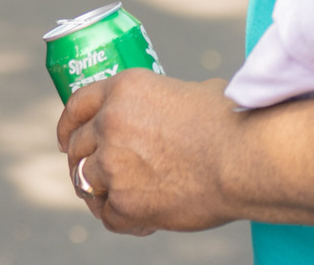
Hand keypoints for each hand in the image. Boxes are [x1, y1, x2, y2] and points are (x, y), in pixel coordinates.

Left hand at [57, 70, 243, 234]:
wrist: (247, 159)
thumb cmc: (234, 123)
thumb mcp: (191, 92)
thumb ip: (163, 104)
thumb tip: (170, 113)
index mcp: (122, 90)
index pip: (77, 105)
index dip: (68, 125)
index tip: (66, 140)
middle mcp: (109, 123)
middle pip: (78, 145)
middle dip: (81, 161)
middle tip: (91, 174)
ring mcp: (113, 164)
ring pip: (85, 180)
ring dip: (95, 192)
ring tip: (111, 200)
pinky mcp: (125, 202)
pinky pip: (108, 215)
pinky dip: (120, 220)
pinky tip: (139, 222)